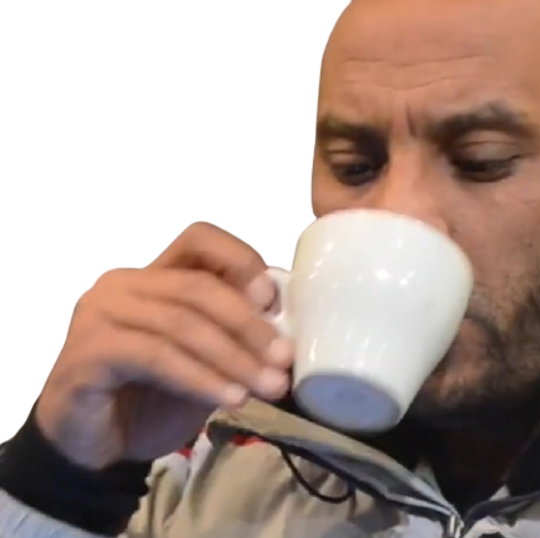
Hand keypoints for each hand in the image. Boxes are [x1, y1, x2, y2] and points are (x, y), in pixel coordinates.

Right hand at [34, 220, 293, 469]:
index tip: (273, 299)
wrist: (95, 449)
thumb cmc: (152, 398)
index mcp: (152, 274)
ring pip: (180, 323)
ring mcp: (99, 313)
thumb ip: (231, 335)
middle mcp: (121, 283)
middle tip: (283, 358)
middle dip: (248, 324)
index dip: (240, 259)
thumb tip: (286, 328)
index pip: (199, 239)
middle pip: (196, 285)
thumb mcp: (205, 361)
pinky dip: (201, 378)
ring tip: (268, 386)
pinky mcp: (89, 351)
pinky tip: (231, 398)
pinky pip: (156, 356)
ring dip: (233, 357)